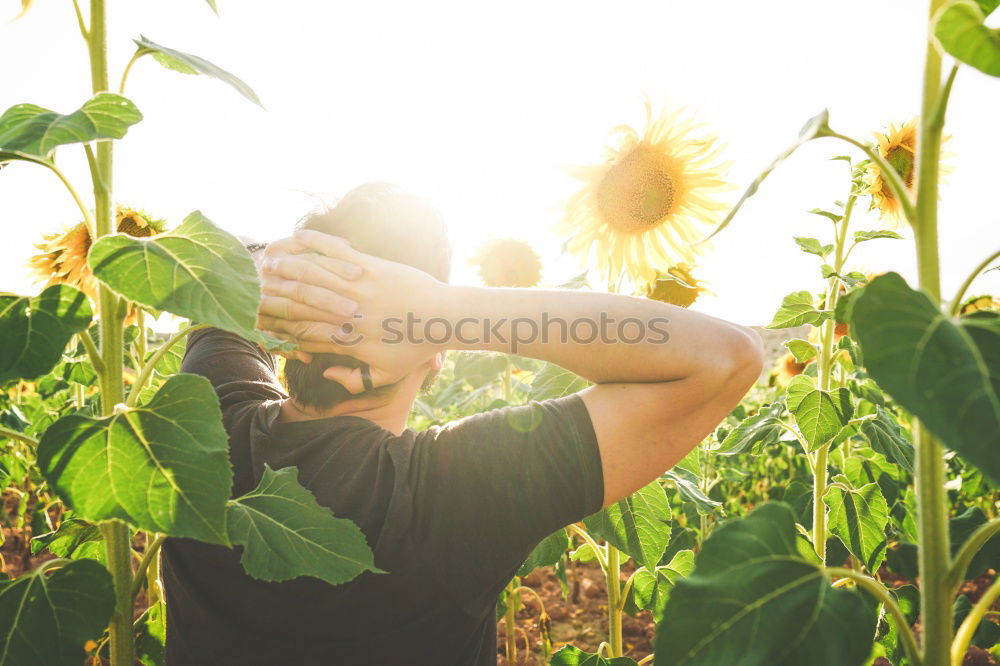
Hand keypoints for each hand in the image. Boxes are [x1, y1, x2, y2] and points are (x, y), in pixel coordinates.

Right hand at [256, 229, 449, 391]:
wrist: (445, 318)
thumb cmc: (418, 347)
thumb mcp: (387, 373)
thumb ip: (355, 380)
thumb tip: (327, 371)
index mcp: (349, 340)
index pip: (304, 333)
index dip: (281, 326)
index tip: (264, 320)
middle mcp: (348, 313)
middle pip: (300, 303)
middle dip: (274, 293)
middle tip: (254, 285)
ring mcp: (358, 287)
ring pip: (312, 275)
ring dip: (286, 266)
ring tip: (267, 261)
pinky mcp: (371, 266)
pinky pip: (335, 252)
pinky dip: (315, 243)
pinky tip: (297, 235)